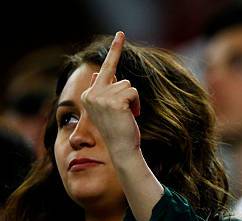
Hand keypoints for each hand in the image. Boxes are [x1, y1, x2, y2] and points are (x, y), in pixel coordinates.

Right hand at [80, 31, 140, 157]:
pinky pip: (133, 93)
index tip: (121, 34)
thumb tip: (96, 73)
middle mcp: (91, 94)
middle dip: (128, 94)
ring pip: (128, 86)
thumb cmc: (118, 129)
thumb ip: (102, 90)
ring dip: (133, 101)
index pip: (104, 68)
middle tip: (127, 112)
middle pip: (120, 79)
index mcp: (88, 95)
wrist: (121, 149)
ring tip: (127, 116)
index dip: (115, 50)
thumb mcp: (108, 108)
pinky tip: (131, 115)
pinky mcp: (114, 101)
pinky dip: (136, 104)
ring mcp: (101, 97)